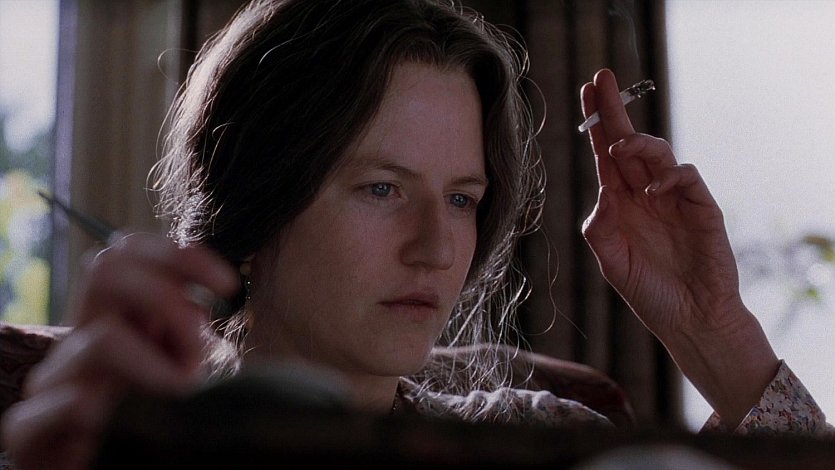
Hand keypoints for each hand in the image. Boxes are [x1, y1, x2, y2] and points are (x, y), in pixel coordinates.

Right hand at [0, 233, 237, 469]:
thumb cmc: (154, 426)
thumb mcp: (183, 368)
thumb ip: (190, 331)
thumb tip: (221, 291)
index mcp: (118, 318)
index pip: (128, 253)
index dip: (179, 255)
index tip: (227, 287)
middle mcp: (81, 337)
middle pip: (105, 269)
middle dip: (166, 298)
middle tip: (199, 345)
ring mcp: (53, 380)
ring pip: (102, 340)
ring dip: (158, 367)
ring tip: (180, 398)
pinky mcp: (28, 429)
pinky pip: (67, 403)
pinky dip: (108, 413)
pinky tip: (127, 427)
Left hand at [580, 68, 777, 425]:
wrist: (689, 318)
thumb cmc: (648, 290)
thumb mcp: (611, 260)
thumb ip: (601, 226)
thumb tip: (604, 191)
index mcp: (621, 202)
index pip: (606, 155)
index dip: (596, 123)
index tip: (587, 90)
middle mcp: (646, 193)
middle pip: (629, 142)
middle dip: (614, 110)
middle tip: (602, 79)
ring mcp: (675, 198)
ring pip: (657, 153)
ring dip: (637, 143)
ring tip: (619, 145)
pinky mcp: (702, 207)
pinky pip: (685, 177)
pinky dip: (668, 178)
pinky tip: (652, 192)